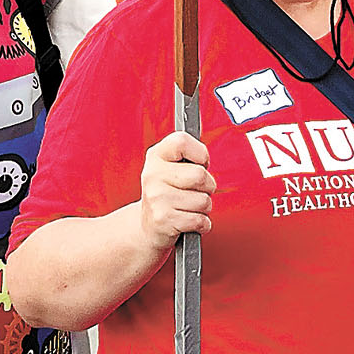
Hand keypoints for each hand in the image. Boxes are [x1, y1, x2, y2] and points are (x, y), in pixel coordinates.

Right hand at [138, 131, 214, 250]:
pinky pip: (200, 220)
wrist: (146, 226)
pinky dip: (202, 224)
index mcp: (156, 155)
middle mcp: (153, 174)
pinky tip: (188, 221)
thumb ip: (187, 152)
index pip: (182, 141)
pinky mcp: (164, 220)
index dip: (200, 153)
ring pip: (204, 200)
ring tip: (189, 207)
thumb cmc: (166, 193)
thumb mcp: (169, 167)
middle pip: (200, 175)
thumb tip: (201, 127)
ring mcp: (157, 197)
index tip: (200, 163)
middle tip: (196, 190)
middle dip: (208, 186)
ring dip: (204, 207)